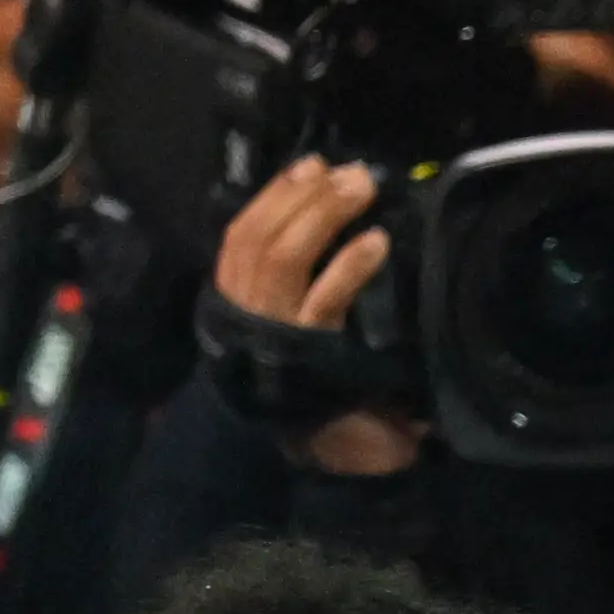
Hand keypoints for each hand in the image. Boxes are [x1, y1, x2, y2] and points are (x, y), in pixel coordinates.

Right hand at [209, 155, 425, 471]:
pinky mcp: (306, 353)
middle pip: (259, 239)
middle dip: (302, 198)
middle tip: (347, 171)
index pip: (241, 235)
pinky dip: (349, 266)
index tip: (310, 166)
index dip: (274, 196)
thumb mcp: (298, 317)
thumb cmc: (319, 375)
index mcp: (236, 299)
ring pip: (284, 259)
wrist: (330, 447)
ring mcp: (272, 331)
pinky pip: (324, 300)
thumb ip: (301, 273)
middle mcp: (245, 311)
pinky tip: (376, 243)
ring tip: (362, 190)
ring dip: (324, 217)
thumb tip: (331, 209)